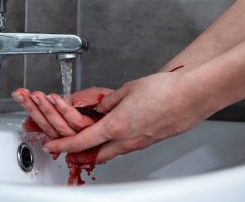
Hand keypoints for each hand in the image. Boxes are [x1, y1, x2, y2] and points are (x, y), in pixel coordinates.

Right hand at [12, 87, 113, 137]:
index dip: (35, 115)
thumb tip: (51, 105)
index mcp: (80, 128)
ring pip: (60, 126)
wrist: (145, 103)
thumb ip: (69, 105)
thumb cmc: (123, 102)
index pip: (51, 125)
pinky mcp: (100, 127)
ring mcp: (90, 131)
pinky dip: (62, 108)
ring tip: (32, 96)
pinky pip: (76, 121)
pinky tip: (52, 98)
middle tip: (20, 95)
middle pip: (51, 127)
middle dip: (33, 110)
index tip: (21, 105)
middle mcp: (83, 132)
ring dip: (44, 109)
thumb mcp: (91, 100)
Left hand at [42, 72, 215, 162]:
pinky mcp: (150, 141)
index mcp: (116, 125)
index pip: (81, 140)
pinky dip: (114, 147)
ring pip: (111, 153)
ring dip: (96, 152)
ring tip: (89, 147)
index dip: (63, 144)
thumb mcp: (127, 90)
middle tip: (68, 153)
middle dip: (78, 155)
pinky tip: (116, 138)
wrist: (192, 96)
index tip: (52, 146)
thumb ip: (110, 101)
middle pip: (94, 155)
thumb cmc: (164, 91)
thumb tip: (101, 107)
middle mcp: (127, 140)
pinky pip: (126, 148)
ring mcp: (140, 143)